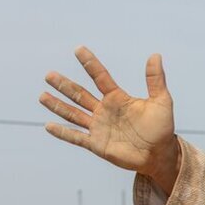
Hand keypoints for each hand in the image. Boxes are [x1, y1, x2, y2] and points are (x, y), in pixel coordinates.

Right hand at [40, 47, 180, 193]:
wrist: (160, 155)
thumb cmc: (162, 129)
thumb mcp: (161, 102)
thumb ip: (155, 80)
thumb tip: (155, 55)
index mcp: (117, 98)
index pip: (100, 77)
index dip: (90, 64)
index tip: (79, 49)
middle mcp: (104, 111)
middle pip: (80, 94)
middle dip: (64, 85)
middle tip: (49, 75)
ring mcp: (99, 127)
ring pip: (73, 114)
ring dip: (58, 105)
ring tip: (42, 95)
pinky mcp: (97, 144)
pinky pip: (76, 137)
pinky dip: (62, 132)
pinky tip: (48, 126)